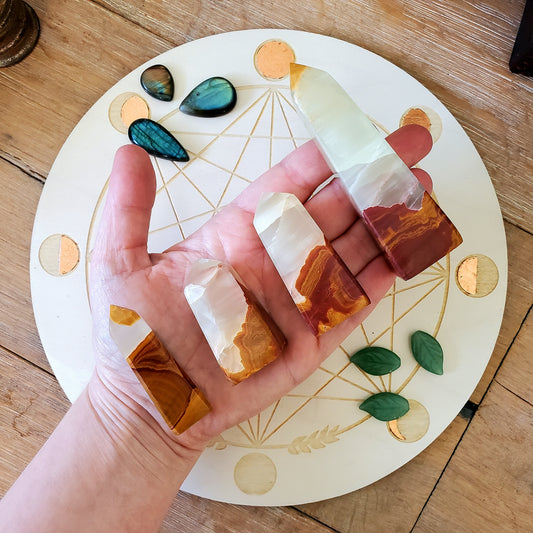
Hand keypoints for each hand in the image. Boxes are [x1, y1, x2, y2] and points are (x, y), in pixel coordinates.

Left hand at [89, 124, 432, 449]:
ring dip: (387, 221)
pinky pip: (354, 301)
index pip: (291, 181)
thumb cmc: (132, 335)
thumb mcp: (120, 262)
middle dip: (374, 176)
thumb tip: (129, 148)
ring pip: (352, 250)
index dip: (327, 154)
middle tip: (415, 146)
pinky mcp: (312, 339)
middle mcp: (273, 258)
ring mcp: (296, 298)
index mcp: (235, 232)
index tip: (360, 129)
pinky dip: (383, 276)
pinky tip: (409, 249)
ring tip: (423, 190)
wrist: (149, 404)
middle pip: (334, 207)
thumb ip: (131, 206)